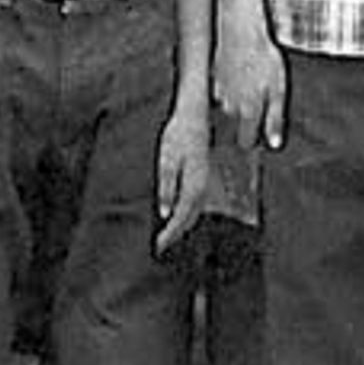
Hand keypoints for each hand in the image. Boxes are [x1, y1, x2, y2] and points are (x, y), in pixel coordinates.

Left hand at [154, 97, 211, 253]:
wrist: (196, 118)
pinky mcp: (202, 176)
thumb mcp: (168, 159)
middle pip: (188, 218)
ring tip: (168, 236)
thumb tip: (165, 212)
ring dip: (181, 225)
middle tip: (161, 246)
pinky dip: (186, 212)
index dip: (170, 234)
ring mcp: (204, 182)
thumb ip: (167, 186)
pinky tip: (178, 214)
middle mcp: (201, 187)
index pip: (180, 218)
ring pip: (193, 211)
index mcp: (193, 185)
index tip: (159, 247)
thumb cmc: (179, 136)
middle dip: (175, 233)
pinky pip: (195, 201)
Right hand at [216, 13, 286, 153]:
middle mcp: (230, 107)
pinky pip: (222, 93)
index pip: (246, 141)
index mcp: (248, 112)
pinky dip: (230, 89)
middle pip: (237, 126)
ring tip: (251, 83)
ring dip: (238, 103)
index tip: (261, 133)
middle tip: (260, 99)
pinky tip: (240, 75)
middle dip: (246, 120)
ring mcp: (220, 94)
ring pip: (229, 109)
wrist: (241, 34)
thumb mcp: (278, 91)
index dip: (255, 140)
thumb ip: (274, 120)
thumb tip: (273, 145)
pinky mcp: (214, 80)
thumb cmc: (264, 61)